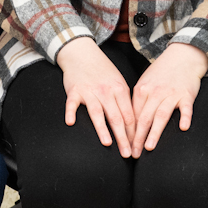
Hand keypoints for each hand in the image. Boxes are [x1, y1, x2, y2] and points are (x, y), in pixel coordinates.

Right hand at [56, 36, 135, 157]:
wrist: (82, 54)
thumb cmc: (103, 71)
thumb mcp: (118, 82)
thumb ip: (125, 101)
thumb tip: (134, 124)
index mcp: (119, 90)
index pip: (129, 115)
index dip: (134, 133)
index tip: (137, 147)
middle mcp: (106, 91)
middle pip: (116, 117)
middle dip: (123, 137)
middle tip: (127, 154)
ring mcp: (89, 91)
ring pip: (97, 112)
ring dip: (102, 128)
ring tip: (107, 143)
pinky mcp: (74, 90)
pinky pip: (72, 103)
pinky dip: (71, 112)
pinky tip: (71, 123)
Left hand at [130, 43, 207, 153]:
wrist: (182, 57)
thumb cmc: (161, 73)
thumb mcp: (145, 83)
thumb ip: (138, 102)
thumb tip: (129, 123)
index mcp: (141, 90)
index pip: (132, 115)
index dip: (128, 132)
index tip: (124, 146)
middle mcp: (155, 92)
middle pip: (144, 118)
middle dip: (137, 138)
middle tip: (133, 154)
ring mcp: (171, 94)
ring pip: (161, 115)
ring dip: (154, 132)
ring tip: (149, 147)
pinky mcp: (186, 94)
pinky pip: (185, 107)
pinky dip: (185, 117)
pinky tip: (183, 128)